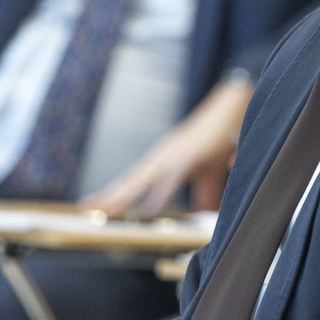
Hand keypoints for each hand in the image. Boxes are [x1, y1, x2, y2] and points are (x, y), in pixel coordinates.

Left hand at [80, 78, 252, 218]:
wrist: (234, 106)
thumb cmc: (221, 137)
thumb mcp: (210, 172)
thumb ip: (205, 195)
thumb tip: (206, 214)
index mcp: (163, 160)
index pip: (133, 181)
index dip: (115, 193)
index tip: (96, 206)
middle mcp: (161, 157)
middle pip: (129, 182)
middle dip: (108, 197)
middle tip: (85, 208)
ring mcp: (172, 156)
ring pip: (140, 182)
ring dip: (121, 198)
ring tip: (103, 210)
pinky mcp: (187, 157)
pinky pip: (168, 182)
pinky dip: (157, 199)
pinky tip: (146, 213)